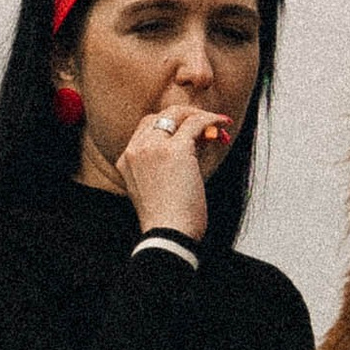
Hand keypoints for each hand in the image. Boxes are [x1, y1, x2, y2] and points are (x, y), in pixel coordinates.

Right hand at [113, 106, 231, 239]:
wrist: (168, 234)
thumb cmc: (168, 220)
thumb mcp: (156, 188)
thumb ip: (166, 164)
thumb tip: (195, 142)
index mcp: (126, 160)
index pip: (146, 128)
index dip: (169, 126)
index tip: (187, 131)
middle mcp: (136, 150)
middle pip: (158, 117)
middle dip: (182, 116)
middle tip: (203, 123)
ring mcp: (154, 148)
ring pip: (176, 114)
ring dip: (198, 115)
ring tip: (216, 123)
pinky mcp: (176, 150)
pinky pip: (195, 124)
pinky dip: (210, 120)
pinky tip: (223, 124)